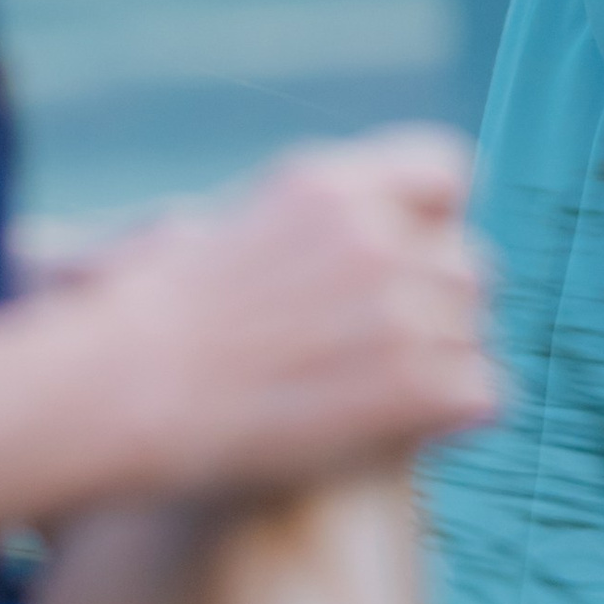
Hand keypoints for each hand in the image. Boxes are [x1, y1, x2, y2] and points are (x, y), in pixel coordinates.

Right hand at [85, 129, 497, 498]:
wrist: (116, 396)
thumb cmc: (136, 326)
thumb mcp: (210, 229)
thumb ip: (297, 227)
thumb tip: (344, 239)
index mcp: (330, 186)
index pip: (448, 170)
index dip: (435, 220)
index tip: (407, 259)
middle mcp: (378, 235)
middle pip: (471, 262)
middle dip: (438, 308)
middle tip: (378, 354)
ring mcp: (402, 307)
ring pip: (478, 333)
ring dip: (442, 368)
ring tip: (371, 401)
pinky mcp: (416, 383)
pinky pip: (487, 394)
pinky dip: (453, 420)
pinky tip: (400, 434)